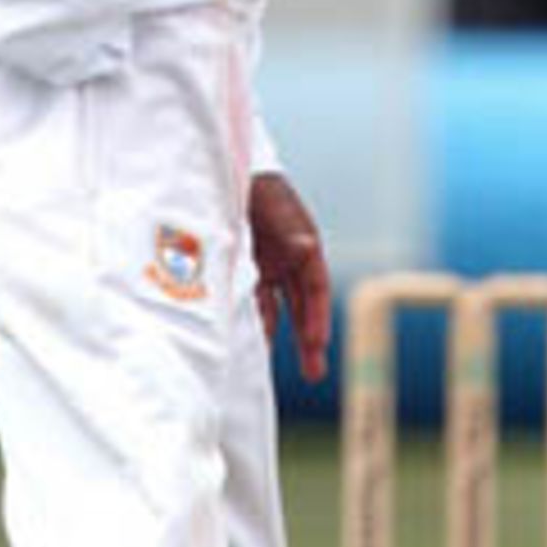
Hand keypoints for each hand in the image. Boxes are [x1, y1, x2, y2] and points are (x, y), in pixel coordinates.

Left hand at [249, 171, 331, 382]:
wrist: (228, 172)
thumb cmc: (263, 192)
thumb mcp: (285, 215)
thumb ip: (296, 237)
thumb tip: (307, 248)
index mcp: (304, 247)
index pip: (316, 289)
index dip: (318, 316)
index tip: (317, 345)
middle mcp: (286, 261)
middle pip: (300, 307)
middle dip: (308, 341)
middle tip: (315, 374)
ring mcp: (262, 265)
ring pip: (272, 309)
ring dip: (272, 334)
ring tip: (266, 365)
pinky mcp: (239, 267)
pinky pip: (247, 299)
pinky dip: (249, 319)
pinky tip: (245, 340)